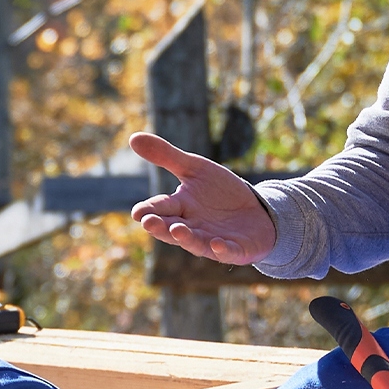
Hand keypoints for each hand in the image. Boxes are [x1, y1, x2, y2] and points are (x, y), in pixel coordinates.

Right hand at [129, 132, 276, 264]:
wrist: (256, 210)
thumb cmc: (220, 191)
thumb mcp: (195, 168)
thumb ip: (166, 156)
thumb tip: (132, 137)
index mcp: (180, 208)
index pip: (160, 208)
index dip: (148, 210)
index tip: (137, 212)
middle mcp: (192, 227)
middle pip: (171, 228)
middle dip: (160, 227)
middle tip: (148, 222)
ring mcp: (211, 240)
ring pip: (195, 242)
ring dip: (186, 238)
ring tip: (177, 229)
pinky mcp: (234, 249)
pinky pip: (226, 251)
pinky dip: (221, 250)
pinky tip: (217, 244)